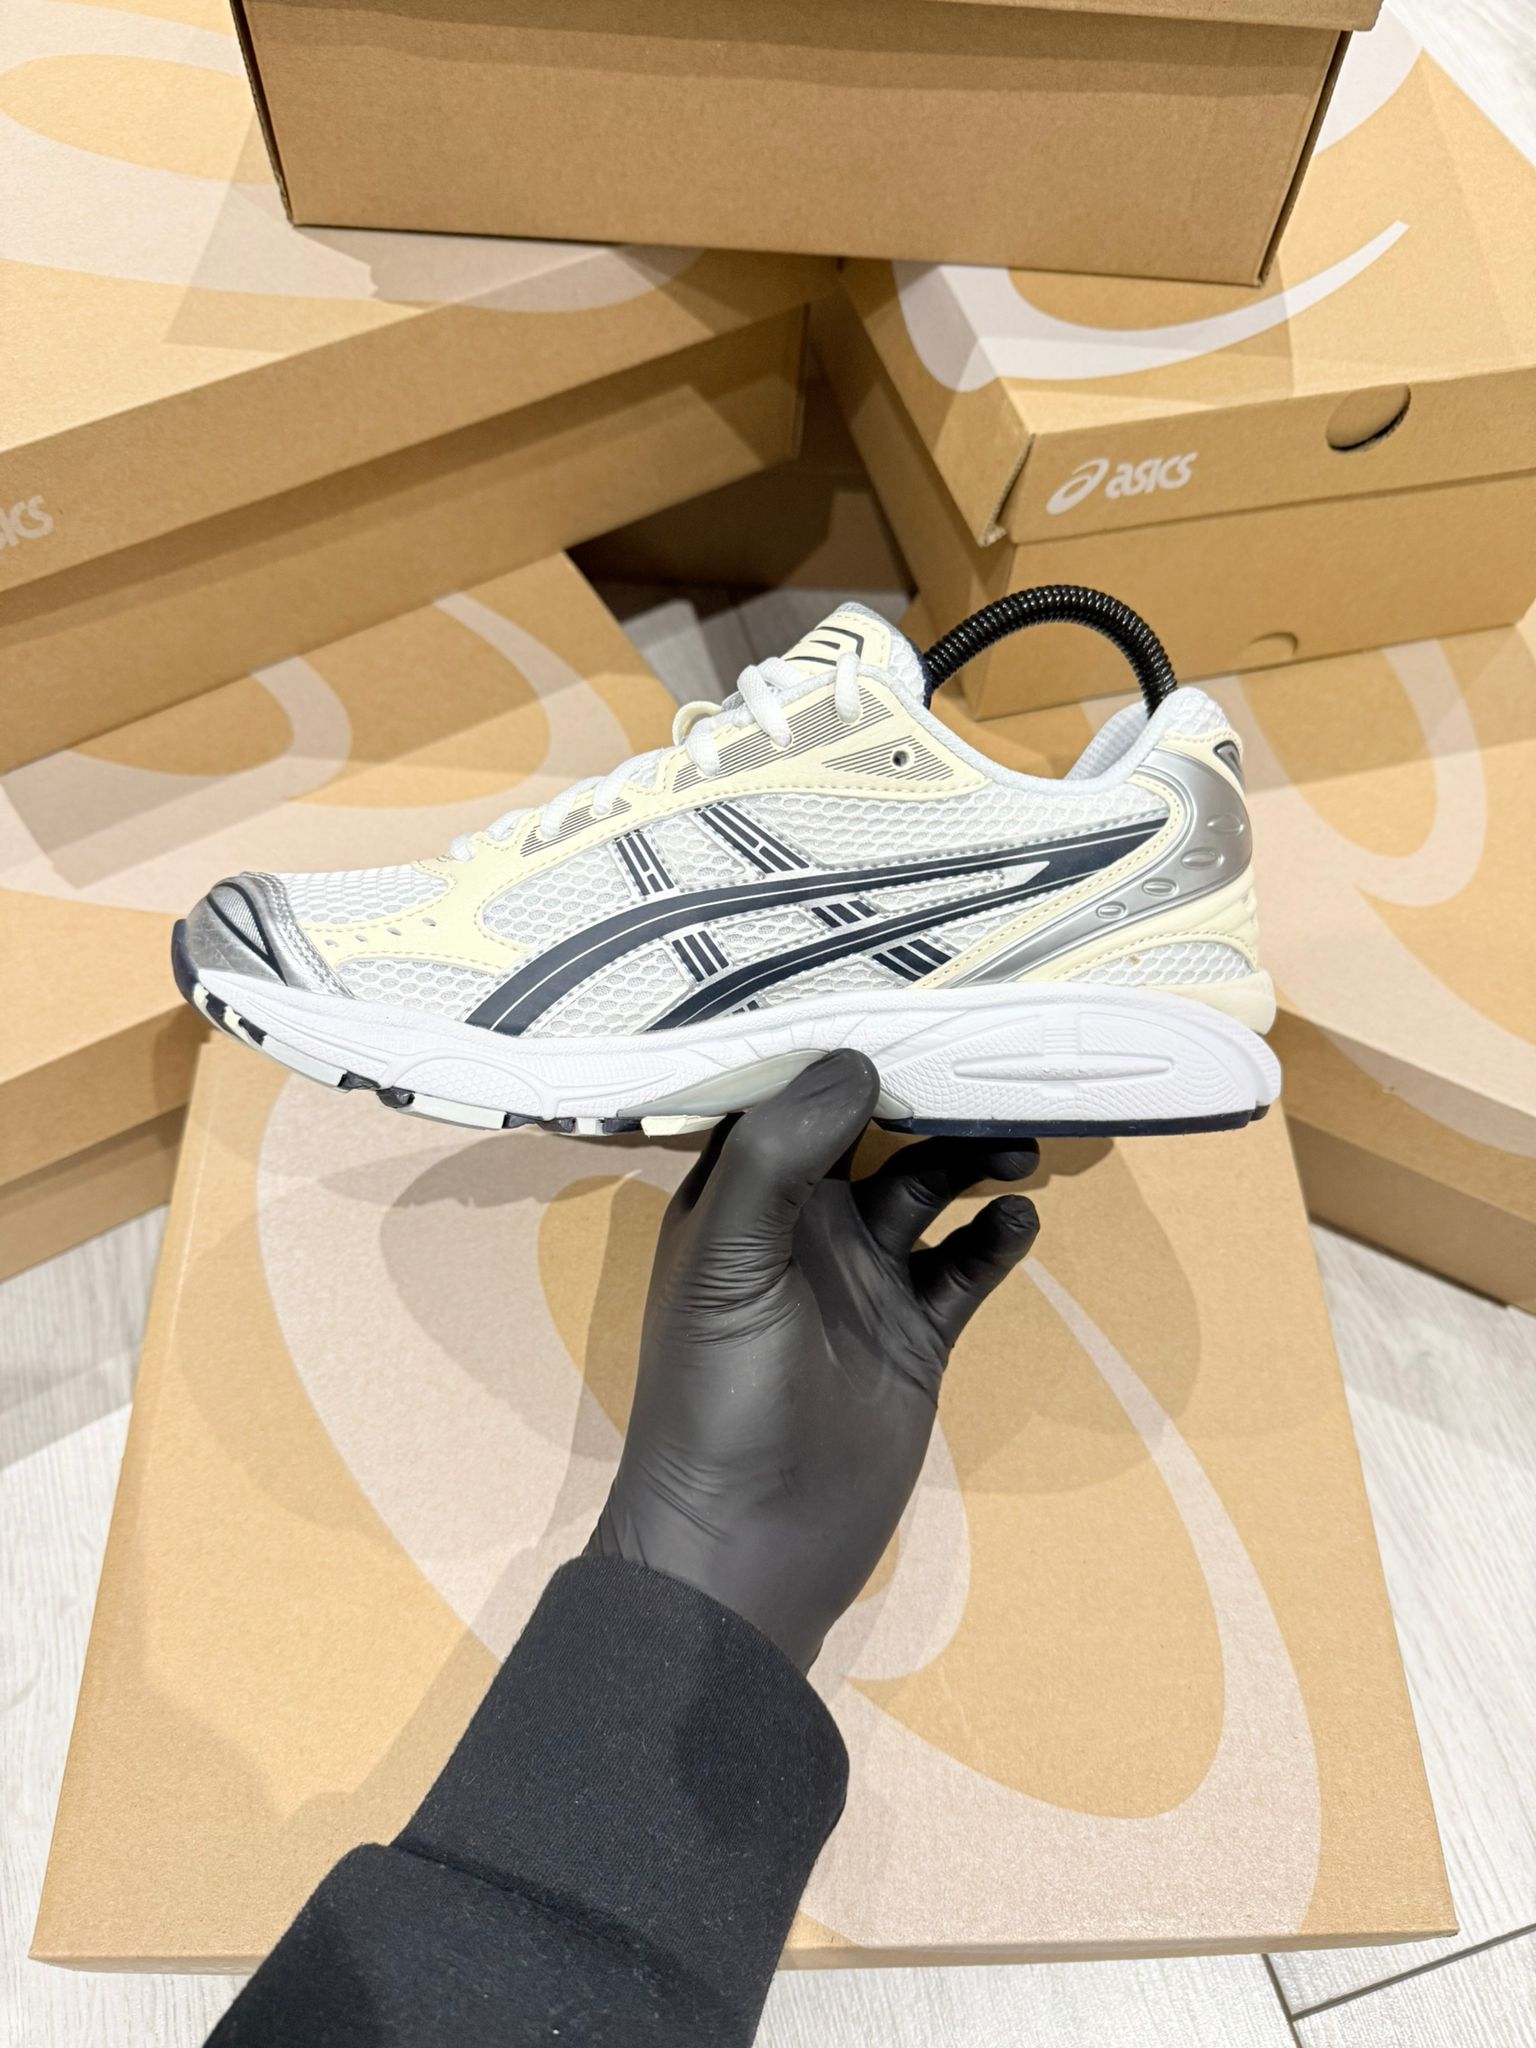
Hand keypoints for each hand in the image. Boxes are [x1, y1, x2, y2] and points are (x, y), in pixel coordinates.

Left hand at [588, 1050, 1039, 1669]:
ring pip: (927, 1190)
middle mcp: (802, 1226)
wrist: (748, 1546)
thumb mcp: (729, 1259)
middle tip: (998, 1066)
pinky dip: (994, 1237)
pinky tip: (1016, 1220)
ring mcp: (861, 1281)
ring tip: (1020, 1147)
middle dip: (931, 1097)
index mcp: (741, 1197)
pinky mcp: (912, 1335)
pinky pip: (962, 1265)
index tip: (915, 1003)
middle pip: (875, 1134)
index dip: (848, 1052)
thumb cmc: (718, 1395)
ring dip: (971, 1159)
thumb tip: (858, 1061)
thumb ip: (782, 1154)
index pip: (797, 1097)